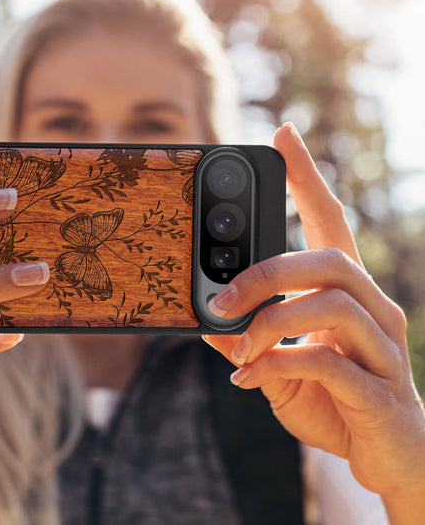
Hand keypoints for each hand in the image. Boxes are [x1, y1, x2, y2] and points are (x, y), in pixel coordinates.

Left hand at [203, 123, 424, 516]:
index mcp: (347, 293)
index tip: (283, 134)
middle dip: (266, 272)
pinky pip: (329, 363)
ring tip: (237, 347)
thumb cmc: (334, 401)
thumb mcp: (278, 365)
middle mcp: (374, 309)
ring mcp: (384, 348)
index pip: (330, 220)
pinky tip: (249, 379)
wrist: (389, 460)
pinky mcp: (381, 391)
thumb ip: (248, 340)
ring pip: (331, 304)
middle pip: (329, 259)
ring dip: (270, 322)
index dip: (307, 177)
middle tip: (220, 297)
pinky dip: (279, 365)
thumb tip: (205, 321)